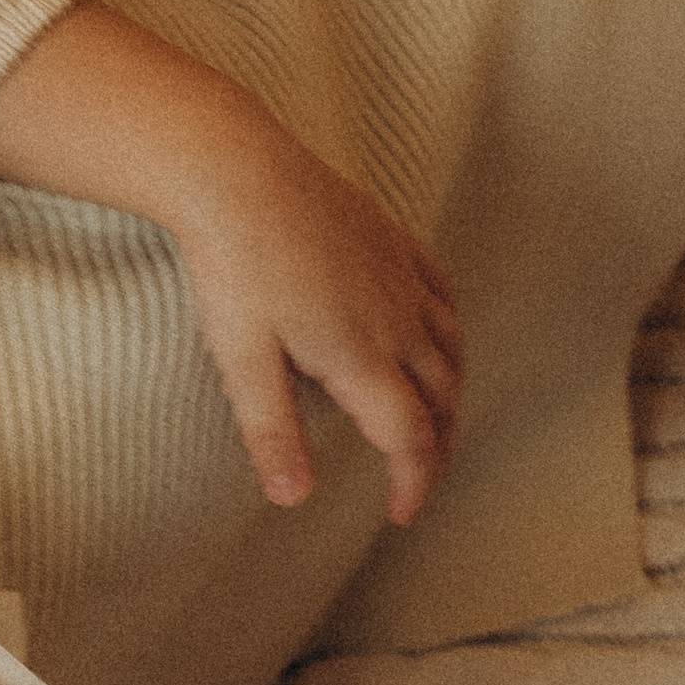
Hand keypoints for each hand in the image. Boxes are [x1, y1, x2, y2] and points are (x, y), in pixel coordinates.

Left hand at [168, 132, 462, 528]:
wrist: (234, 170)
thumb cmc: (231, 266)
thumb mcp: (241, 359)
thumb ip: (271, 431)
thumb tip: (293, 499)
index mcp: (363, 356)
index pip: (410, 437)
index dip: (413, 482)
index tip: (400, 514)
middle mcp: (397, 318)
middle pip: (444, 397)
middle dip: (440, 446)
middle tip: (420, 477)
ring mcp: (399, 274)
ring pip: (452, 345)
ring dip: (452, 391)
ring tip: (436, 419)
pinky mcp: (390, 237)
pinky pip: (441, 290)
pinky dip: (449, 326)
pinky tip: (436, 333)